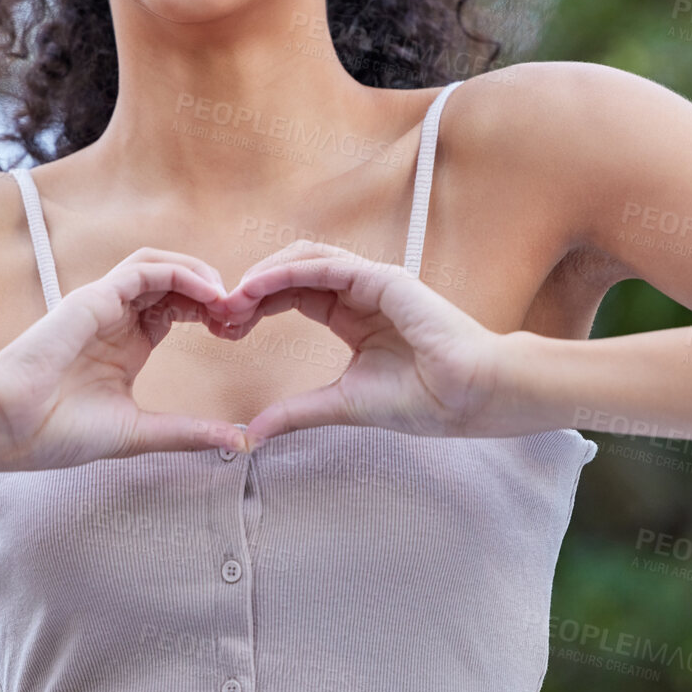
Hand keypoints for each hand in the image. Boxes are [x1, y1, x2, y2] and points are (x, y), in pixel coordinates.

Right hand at [0, 248, 251, 471]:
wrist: (7, 427)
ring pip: (158, 264)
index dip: (208, 313)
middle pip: (172, 282)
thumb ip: (188, 432)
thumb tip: (241, 442)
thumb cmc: (57, 433)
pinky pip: (145, 270)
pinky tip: (208, 292)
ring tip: (226, 296)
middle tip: (238, 313)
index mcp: (124, 344)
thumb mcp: (138, 433)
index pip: (175, 308)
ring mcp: (103, 304)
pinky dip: (180, 273)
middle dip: (210, 290)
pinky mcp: (93, 298)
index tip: (235, 334)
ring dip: (198, 273)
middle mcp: (115, 318)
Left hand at [212, 240, 513, 443]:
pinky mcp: (384, 279)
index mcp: (354, 317)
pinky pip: (325, 266)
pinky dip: (287, 272)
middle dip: (252, 289)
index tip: (225, 329)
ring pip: (305, 259)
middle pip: (292, 273)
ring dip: (263, 275)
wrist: (472, 398)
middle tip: (219, 314)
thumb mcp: (343, 405)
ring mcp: (374, 282)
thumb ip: (297, 412)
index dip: (257, 306)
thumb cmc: (425, 400)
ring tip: (233, 300)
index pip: (293, 295)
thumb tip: (252, 432)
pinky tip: (258, 287)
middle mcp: (361, 293)